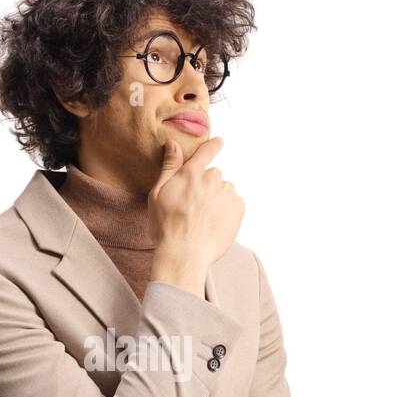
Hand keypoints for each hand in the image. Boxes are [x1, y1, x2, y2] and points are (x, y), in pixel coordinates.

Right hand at [147, 137, 243, 287]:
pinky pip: (234, 204)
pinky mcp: (238, 208)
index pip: (205, 152)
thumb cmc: (166, 227)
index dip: (213, 146)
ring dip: (217, 200)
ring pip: (224, 191)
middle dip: (206, 188)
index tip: (219, 142)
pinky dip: (227, 212)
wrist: (185, 254)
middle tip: (194, 208)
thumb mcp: (158, 194)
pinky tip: (214, 224)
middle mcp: (212, 178)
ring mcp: (227, 193)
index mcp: (191, 173)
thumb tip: (173, 143)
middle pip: (213, 177)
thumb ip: (169, 167)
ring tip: (204, 220)